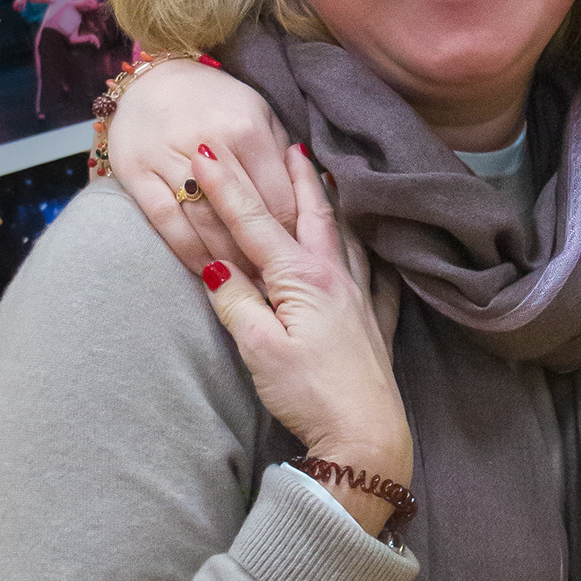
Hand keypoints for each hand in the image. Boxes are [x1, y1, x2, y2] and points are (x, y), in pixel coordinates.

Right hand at [106, 60, 299, 271]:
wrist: (150, 78)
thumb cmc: (214, 99)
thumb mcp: (259, 112)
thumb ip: (281, 153)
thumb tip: (307, 191)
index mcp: (248, 131)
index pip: (280, 201)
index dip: (292, 239)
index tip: (301, 265)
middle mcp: (212, 144)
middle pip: (248, 218)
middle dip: (265, 259)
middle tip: (279, 290)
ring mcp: (171, 159)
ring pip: (208, 225)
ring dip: (229, 262)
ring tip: (248, 287)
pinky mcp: (137, 174)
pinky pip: (167, 223)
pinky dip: (188, 252)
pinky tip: (205, 271)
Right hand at [197, 148, 409, 512]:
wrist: (365, 438)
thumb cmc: (309, 395)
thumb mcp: (258, 349)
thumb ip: (235, 301)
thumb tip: (212, 264)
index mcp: (302, 278)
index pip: (253, 223)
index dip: (225, 187)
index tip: (203, 152)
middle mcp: (336, 278)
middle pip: (311, 215)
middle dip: (294, 177)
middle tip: (289, 141)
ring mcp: (360, 299)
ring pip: (345, 237)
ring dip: (331, 205)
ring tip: (327, 179)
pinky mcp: (374, 326)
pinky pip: (376, 276)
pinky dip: (371, 254)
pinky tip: (375, 251)